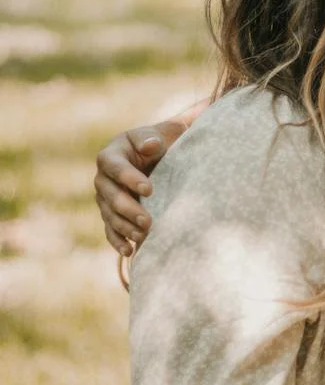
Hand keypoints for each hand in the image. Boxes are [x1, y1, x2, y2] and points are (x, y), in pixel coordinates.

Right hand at [94, 119, 184, 254]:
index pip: (116, 168)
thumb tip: (149, 145)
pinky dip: (118, 241)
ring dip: (125, 227)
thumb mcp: (160, 132)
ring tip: (143, 236)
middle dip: (128, 209)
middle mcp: (103, 178)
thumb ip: (153, 137)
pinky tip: (129, 251)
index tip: (149, 189)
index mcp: (111, 154)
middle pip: (110, 196)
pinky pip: (110, 230)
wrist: (161, 156)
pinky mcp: (111, 214)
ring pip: (110, 215)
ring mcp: (105, 198)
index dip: (130, 179)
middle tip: (148, 221)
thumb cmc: (161, 141)